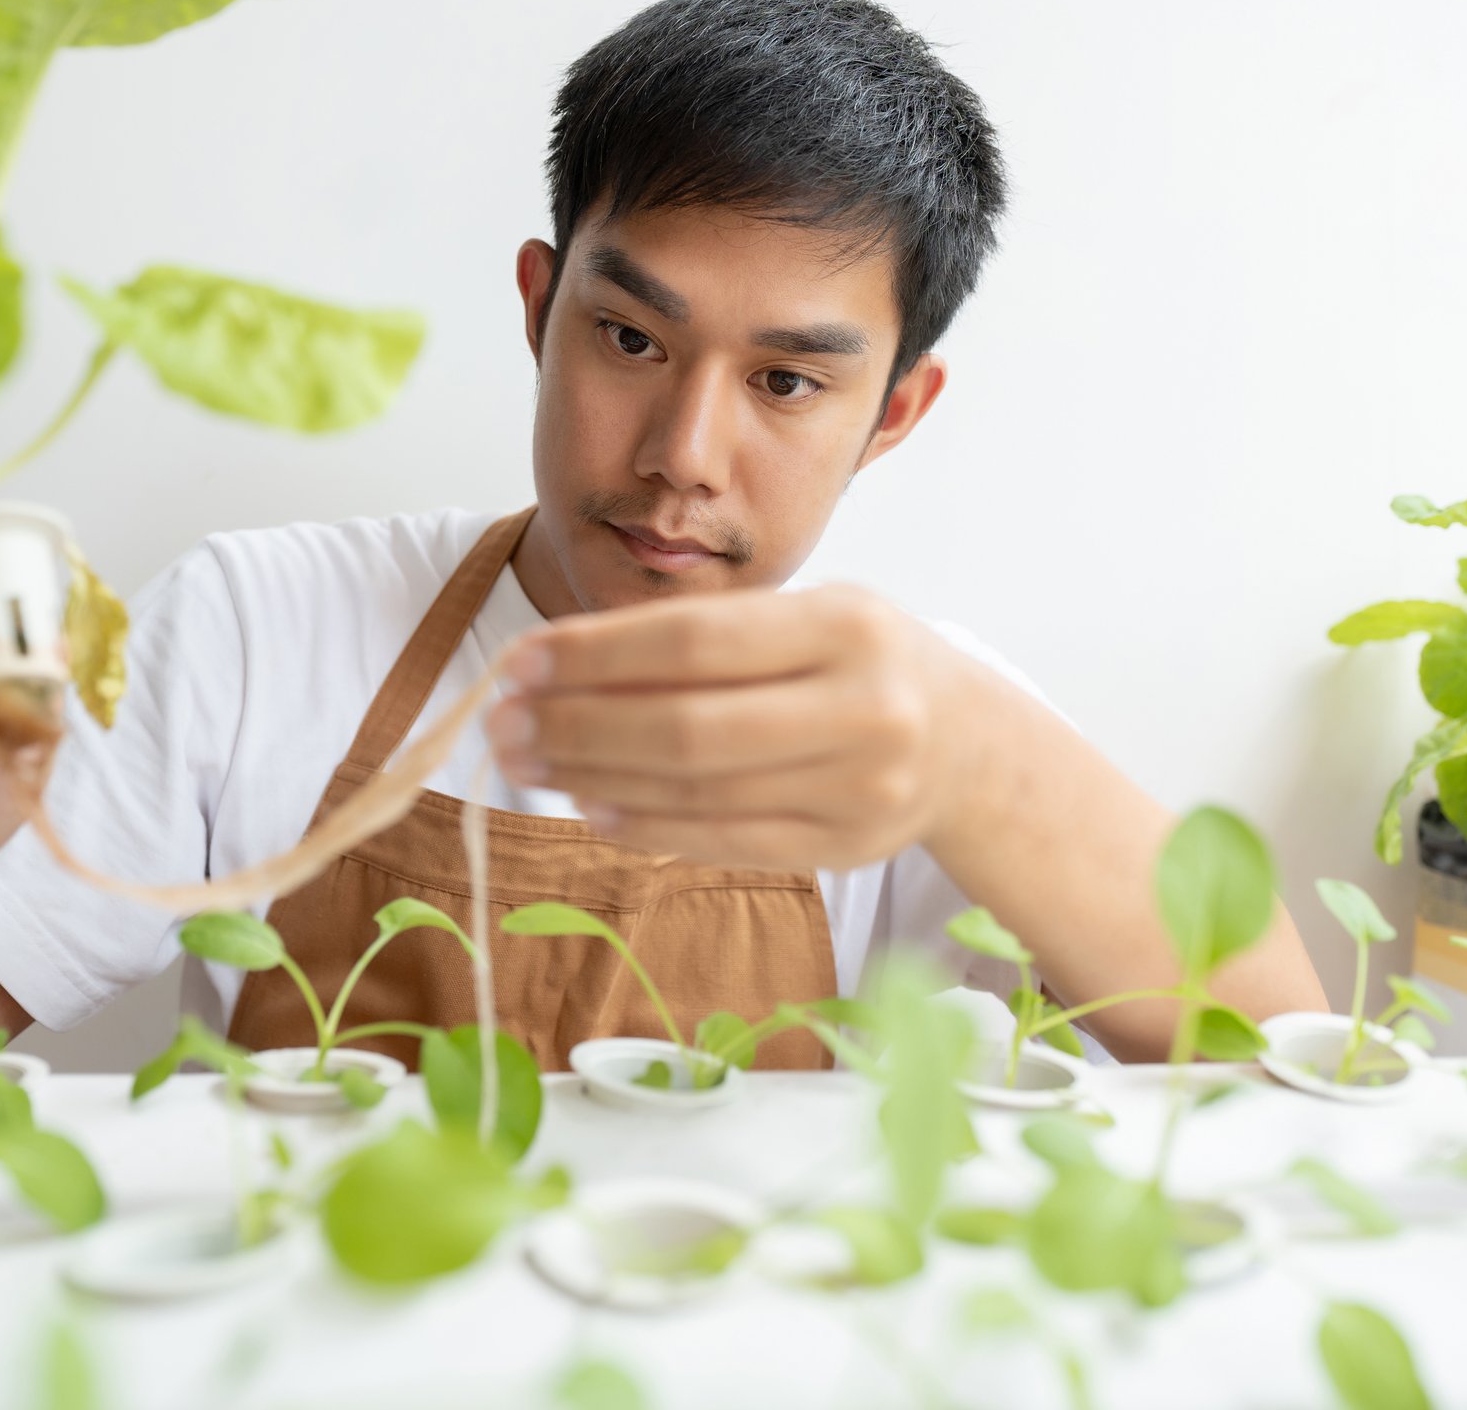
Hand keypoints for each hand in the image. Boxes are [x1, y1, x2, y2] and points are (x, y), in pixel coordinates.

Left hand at [483, 585, 984, 869]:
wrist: (965, 741)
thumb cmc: (856, 663)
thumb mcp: (804, 617)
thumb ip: (703, 638)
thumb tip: (556, 668)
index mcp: (847, 625)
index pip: (696, 640)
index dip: (596, 654)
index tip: (518, 662)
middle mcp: (864, 707)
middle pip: (689, 726)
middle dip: (578, 726)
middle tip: (501, 725)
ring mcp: (862, 788)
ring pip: (699, 791)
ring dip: (595, 777)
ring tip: (528, 762)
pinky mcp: (847, 848)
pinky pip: (724, 842)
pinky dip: (648, 826)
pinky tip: (591, 805)